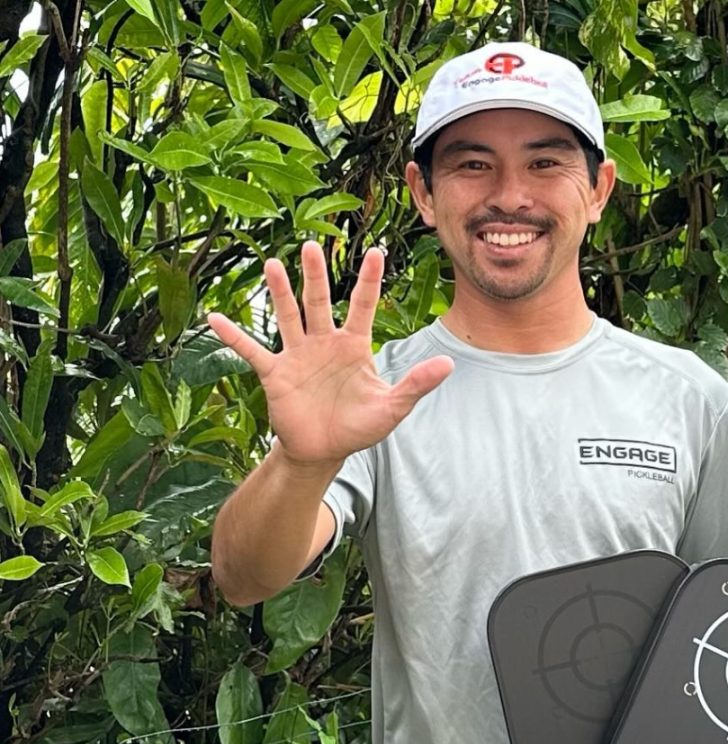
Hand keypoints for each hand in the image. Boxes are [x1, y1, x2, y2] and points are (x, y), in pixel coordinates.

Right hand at [207, 242, 453, 467]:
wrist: (324, 451)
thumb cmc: (358, 427)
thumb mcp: (392, 407)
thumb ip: (416, 384)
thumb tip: (449, 364)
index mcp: (354, 346)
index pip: (364, 306)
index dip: (370, 280)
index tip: (377, 251)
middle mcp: (324, 342)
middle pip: (320, 301)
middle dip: (316, 275)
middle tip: (313, 245)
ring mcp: (297, 355)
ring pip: (288, 316)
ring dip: (280, 292)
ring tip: (274, 264)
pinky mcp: (274, 373)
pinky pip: (251, 351)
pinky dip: (234, 336)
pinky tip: (214, 318)